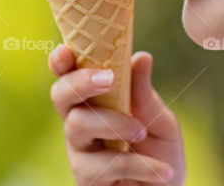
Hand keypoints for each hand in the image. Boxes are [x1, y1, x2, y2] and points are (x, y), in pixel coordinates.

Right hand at [49, 44, 185, 184]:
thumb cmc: (159, 153)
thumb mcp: (160, 121)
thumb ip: (144, 94)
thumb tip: (140, 57)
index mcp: (96, 100)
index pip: (71, 75)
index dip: (61, 61)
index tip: (65, 51)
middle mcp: (81, 122)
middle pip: (61, 95)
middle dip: (80, 82)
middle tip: (109, 79)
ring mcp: (80, 151)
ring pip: (79, 124)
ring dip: (116, 124)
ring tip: (144, 134)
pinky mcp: (86, 178)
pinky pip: (106, 164)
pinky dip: (140, 165)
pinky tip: (162, 170)